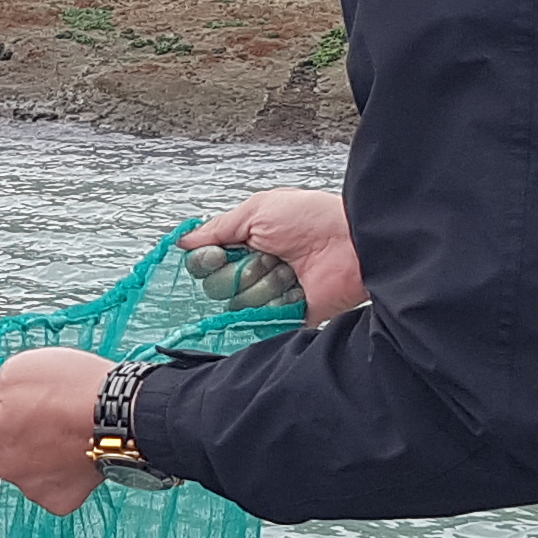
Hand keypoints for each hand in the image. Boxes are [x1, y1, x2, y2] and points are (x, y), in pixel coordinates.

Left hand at [0, 346, 108, 515]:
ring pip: (26, 463)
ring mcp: (33, 486)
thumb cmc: (72, 388)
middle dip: (14, 423)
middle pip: (0, 441)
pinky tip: (75, 452)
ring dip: (37, 448)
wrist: (122, 417)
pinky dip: (60, 469)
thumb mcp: (19, 366)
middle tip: (43, 406)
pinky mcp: (60, 500)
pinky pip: (52, 482)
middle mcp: (5, 466)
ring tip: (65, 429)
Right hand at [186, 188, 366, 321]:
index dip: (208, 262)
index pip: (208, 263)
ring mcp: (272, 295)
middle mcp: (257, 270)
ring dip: (261, 289)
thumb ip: (217, 228)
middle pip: (218, 288)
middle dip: (237, 275)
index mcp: (248, 243)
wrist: (354, 244)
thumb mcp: (257, 210)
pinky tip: (288, 295)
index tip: (217, 256)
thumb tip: (183, 243)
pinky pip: (261, 326)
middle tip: (264, 260)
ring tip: (287, 275)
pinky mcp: (289, 317)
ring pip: (240, 307)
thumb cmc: (311, 218)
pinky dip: (269, 312)